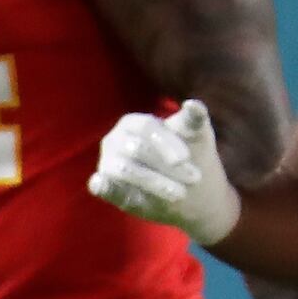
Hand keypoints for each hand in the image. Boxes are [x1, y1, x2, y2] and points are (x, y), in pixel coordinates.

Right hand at [90, 100, 241, 244]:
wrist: (189, 191)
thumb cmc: (189, 156)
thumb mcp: (196, 136)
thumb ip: (194, 119)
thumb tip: (193, 104)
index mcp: (132, 123)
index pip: (145, 127)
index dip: (166, 142)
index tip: (186, 158)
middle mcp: (114, 141)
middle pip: (136, 149)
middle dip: (166, 165)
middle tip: (195, 178)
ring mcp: (107, 164)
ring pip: (125, 171)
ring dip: (155, 182)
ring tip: (180, 193)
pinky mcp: (106, 189)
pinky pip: (106, 188)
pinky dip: (104, 186)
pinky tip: (101, 184)